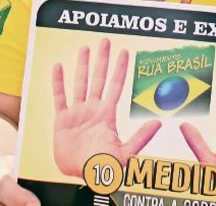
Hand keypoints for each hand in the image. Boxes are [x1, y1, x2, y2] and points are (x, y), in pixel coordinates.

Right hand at [52, 39, 160, 177]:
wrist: (82, 175)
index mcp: (108, 114)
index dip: (120, 68)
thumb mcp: (126, 154)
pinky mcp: (62, 119)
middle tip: (105, 41)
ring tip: (85, 48)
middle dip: (103, 60)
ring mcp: (77, 112)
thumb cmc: (105, 167)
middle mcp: (93, 109)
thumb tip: (158, 124)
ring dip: (82, 66)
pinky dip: (58, 82)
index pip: (116, 85)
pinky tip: (58, 67)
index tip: (124, 52)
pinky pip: (60, 97)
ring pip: (80, 83)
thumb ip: (141, 138)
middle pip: (99, 78)